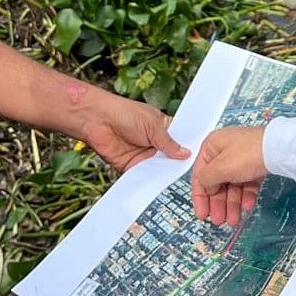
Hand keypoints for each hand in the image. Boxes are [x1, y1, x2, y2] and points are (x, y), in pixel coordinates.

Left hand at [74, 88, 188, 171]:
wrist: (97, 120)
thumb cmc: (123, 113)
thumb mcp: (152, 124)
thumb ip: (168, 141)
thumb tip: (186, 153)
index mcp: (163, 128)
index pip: (180, 141)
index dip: (189, 148)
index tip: (199, 158)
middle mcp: (155, 143)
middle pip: (172, 158)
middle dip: (178, 164)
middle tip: (190, 171)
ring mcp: (144, 156)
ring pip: (160, 169)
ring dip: (165, 173)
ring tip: (174, 177)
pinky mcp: (132, 166)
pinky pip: (144, 176)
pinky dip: (150, 180)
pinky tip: (157, 182)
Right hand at [191, 126, 267, 226]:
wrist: (278, 149)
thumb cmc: (246, 154)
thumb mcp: (220, 168)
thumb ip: (206, 180)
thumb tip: (206, 187)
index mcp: (211, 147)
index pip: (200, 176)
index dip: (200, 198)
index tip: (202, 215)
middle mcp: (224, 152)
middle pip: (217, 183)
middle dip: (218, 204)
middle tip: (219, 221)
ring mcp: (240, 159)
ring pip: (232, 186)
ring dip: (232, 204)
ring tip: (233, 220)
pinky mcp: (254, 165)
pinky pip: (246, 184)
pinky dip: (246, 197)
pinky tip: (247, 207)